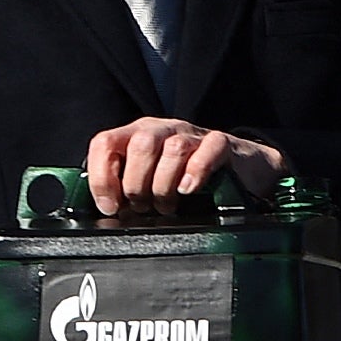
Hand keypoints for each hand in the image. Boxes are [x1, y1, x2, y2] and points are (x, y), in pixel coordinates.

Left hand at [84, 118, 282, 214]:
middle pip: (140, 145)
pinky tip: (190, 190)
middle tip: (145, 207)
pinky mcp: (220, 144)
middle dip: (137, 185)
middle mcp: (161, 129)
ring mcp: (191, 134)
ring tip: (169, 205)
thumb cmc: (186, 178)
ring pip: (172, 148)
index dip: (103, 178)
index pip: (105, 144)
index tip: (110, 206)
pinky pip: (208, 149)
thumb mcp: (149, 180)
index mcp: (136, 135)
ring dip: (166, 185)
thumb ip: (125, 187)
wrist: (238, 169)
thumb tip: (106, 210)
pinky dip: (196, 172)